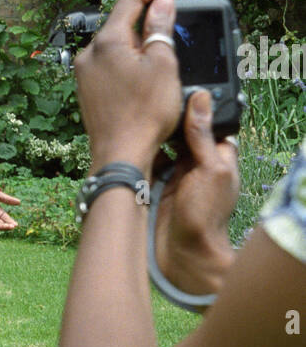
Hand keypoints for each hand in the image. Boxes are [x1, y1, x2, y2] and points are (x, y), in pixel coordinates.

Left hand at [74, 0, 193, 173]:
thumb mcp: (163, 65)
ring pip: (117, 44)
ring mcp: (85, 73)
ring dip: (141, 43)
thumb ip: (161, 28)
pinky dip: (130, 62)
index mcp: (106, 41)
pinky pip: (110, 65)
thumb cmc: (144, 116)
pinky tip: (147, 77)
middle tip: (179, 26)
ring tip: (166, 57)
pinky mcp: (88, 90)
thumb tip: (162, 1)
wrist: (121, 157)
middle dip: (151, 20)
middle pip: (122, 21)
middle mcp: (89, 53)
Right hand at [153, 90, 238, 295]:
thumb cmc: (206, 215)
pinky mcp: (156, 183)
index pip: (206, 121)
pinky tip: (128, 140)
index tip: (173, 91)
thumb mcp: (210, 170)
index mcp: (218, 155)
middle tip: (147, 104)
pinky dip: (140, 153)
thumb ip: (203, 136)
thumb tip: (202, 98)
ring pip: (162, 144)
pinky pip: (148, 161)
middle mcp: (197, 161)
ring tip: (134, 118)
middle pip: (181, 131)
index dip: (192, 107)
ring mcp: (176, 173)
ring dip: (151, 136)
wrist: (184, 255)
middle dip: (167, 121)